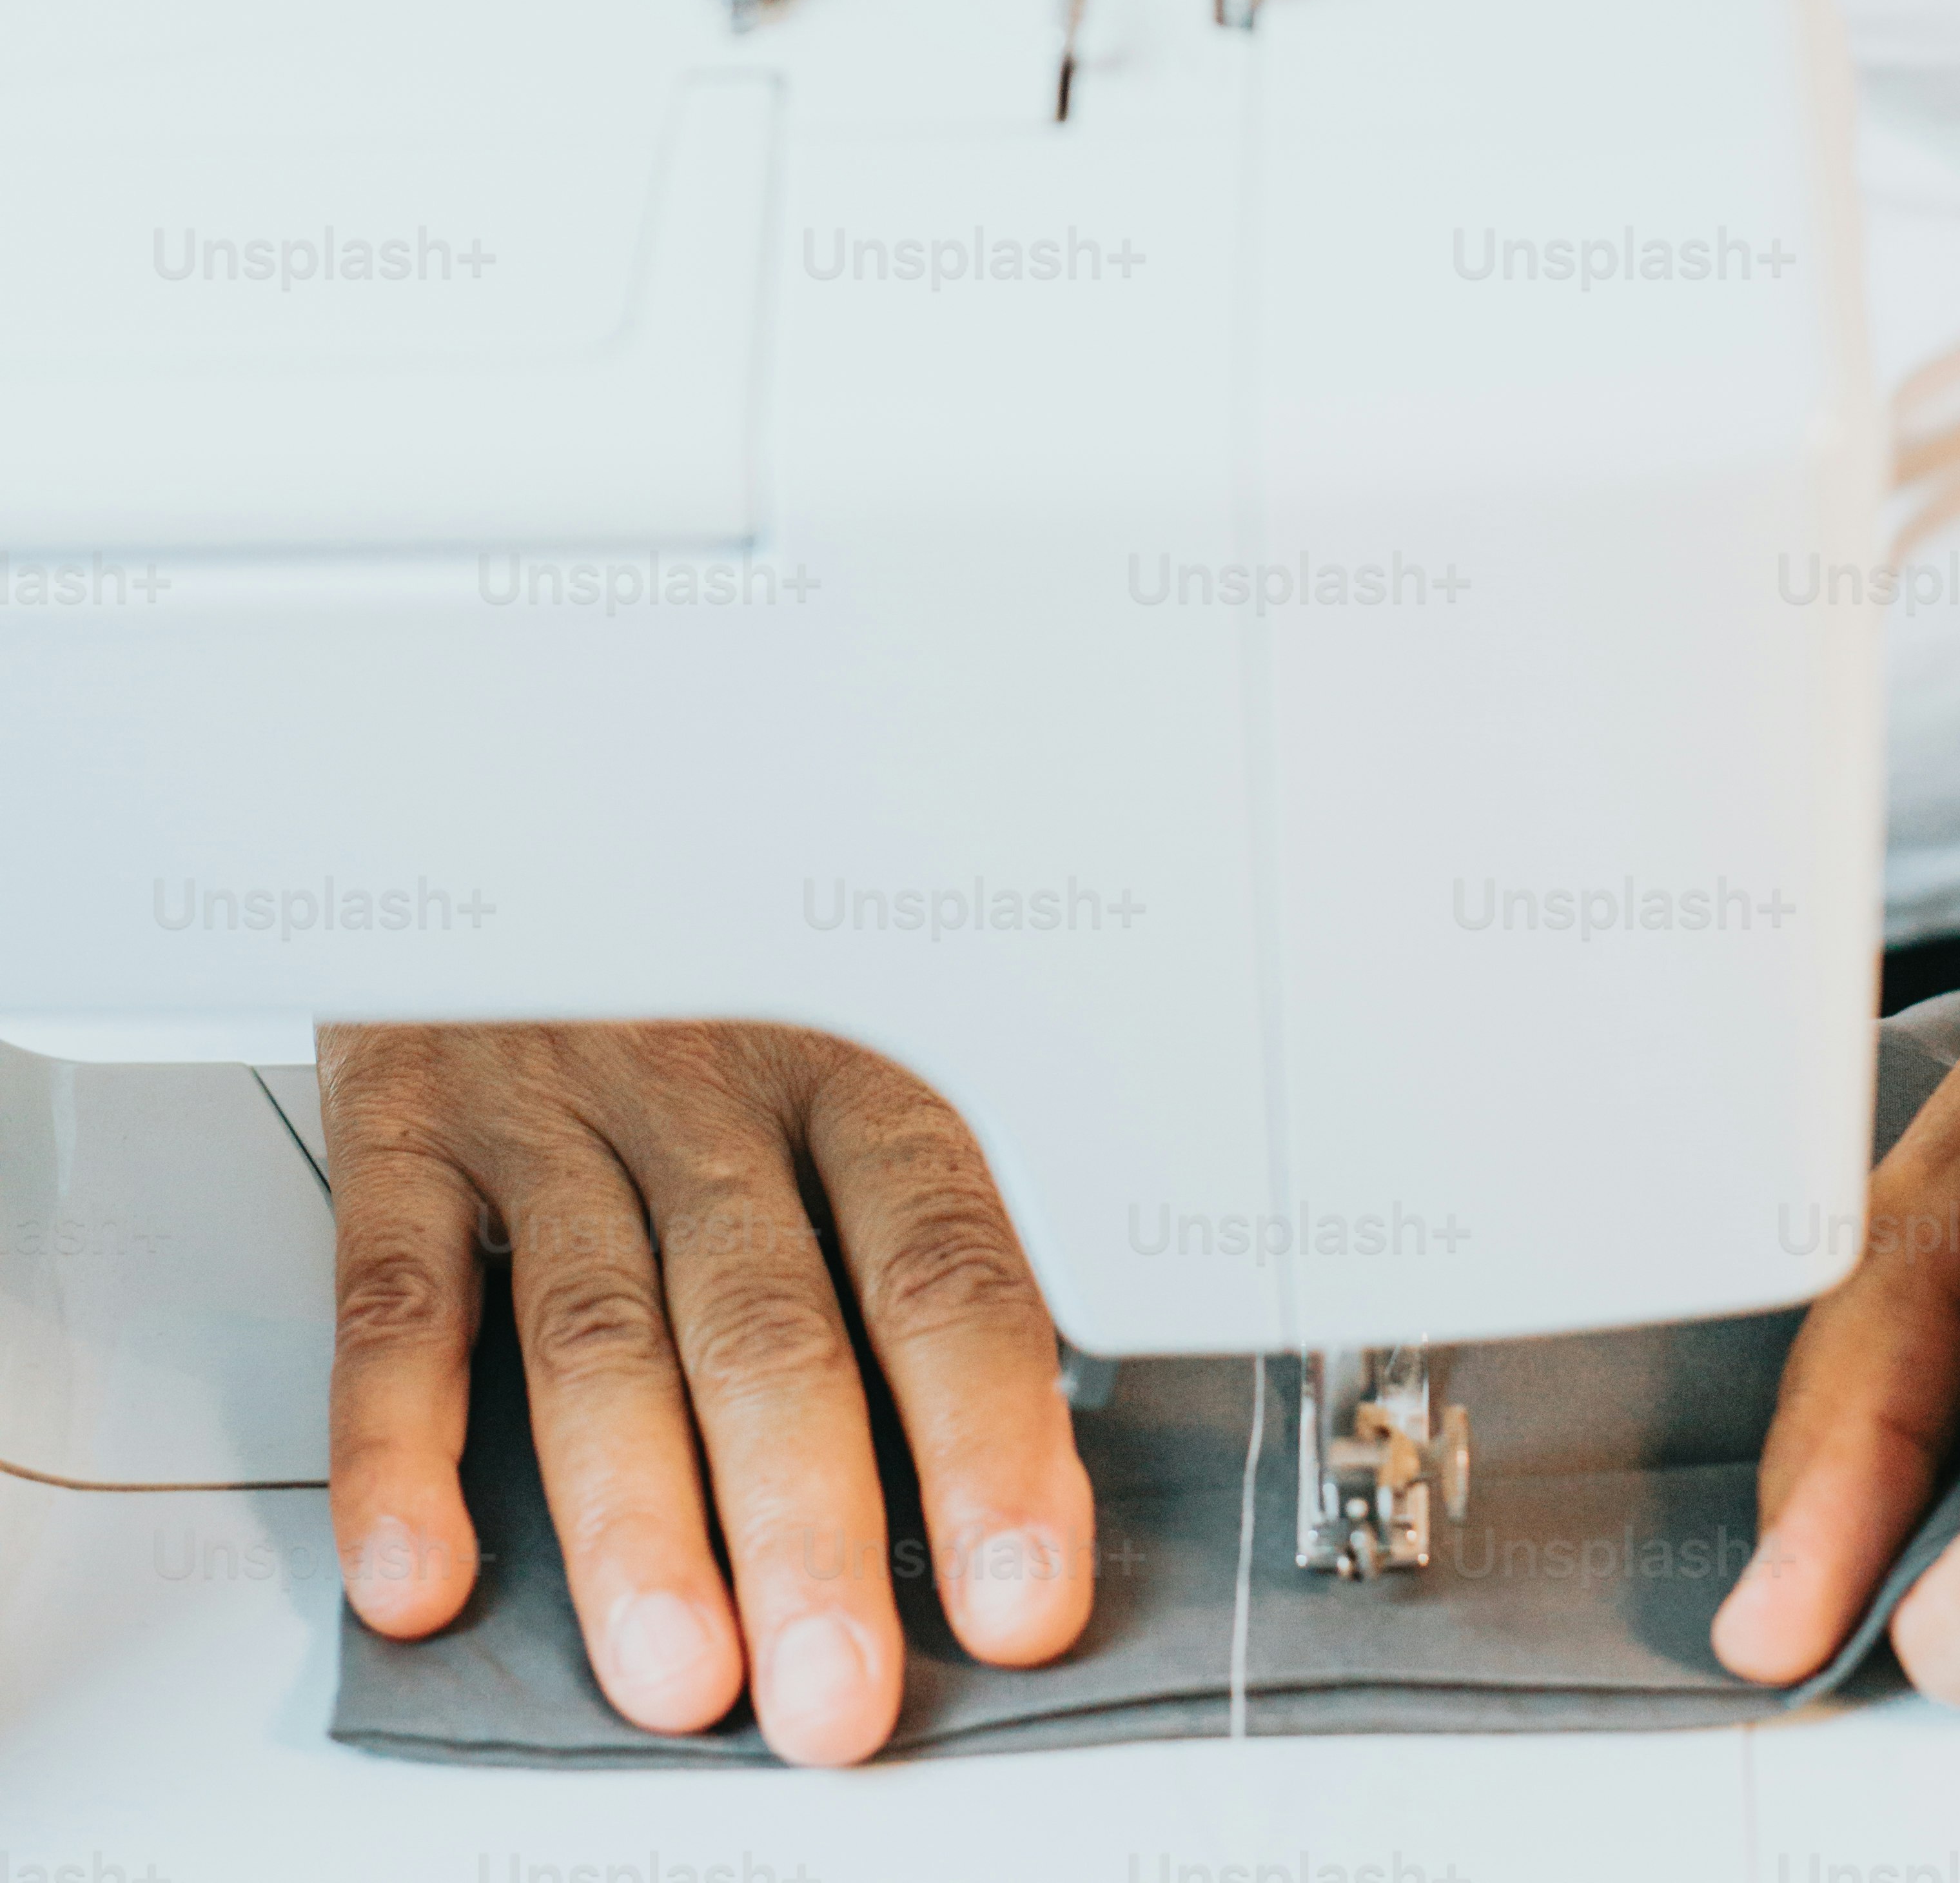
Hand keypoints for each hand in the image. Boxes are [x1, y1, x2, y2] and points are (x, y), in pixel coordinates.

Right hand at [319, 1021, 1094, 1765]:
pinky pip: (398, 1292)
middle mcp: (711, 1085)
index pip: (943, 1265)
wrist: (539, 803)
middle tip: (838, 1689)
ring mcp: (553, 1099)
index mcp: (855, 1066)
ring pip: (601, 1332)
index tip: (1024, 1590)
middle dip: (810, 1522)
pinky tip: (419, 1568)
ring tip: (676, 1670)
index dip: (988, 1435)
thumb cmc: (721, 973)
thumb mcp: (848, 1044)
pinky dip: (400, 1443)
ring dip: (637, 1518)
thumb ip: (911, 1234)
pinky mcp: (410, 1120)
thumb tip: (1029, 1449)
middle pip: (771, 1322)